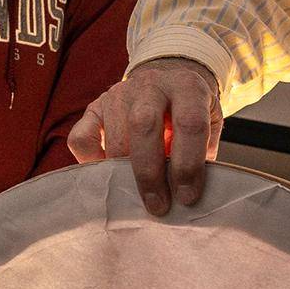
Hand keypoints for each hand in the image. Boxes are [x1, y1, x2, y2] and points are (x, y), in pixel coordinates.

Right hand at [66, 57, 220, 214]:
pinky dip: (91, 163)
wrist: (166, 83)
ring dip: (124, 175)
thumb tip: (188, 199)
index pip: (189, 123)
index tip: (187, 197)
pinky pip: (81, 139)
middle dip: (150, 173)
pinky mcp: (94, 107)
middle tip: (157, 206)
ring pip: (114, 138)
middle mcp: (151, 85)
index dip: (188, 165)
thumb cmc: (189, 115)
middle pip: (144, 125)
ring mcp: (119, 94)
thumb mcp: (208, 127)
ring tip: (135, 197)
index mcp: (187, 86)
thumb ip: (202, 156)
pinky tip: (109, 175)